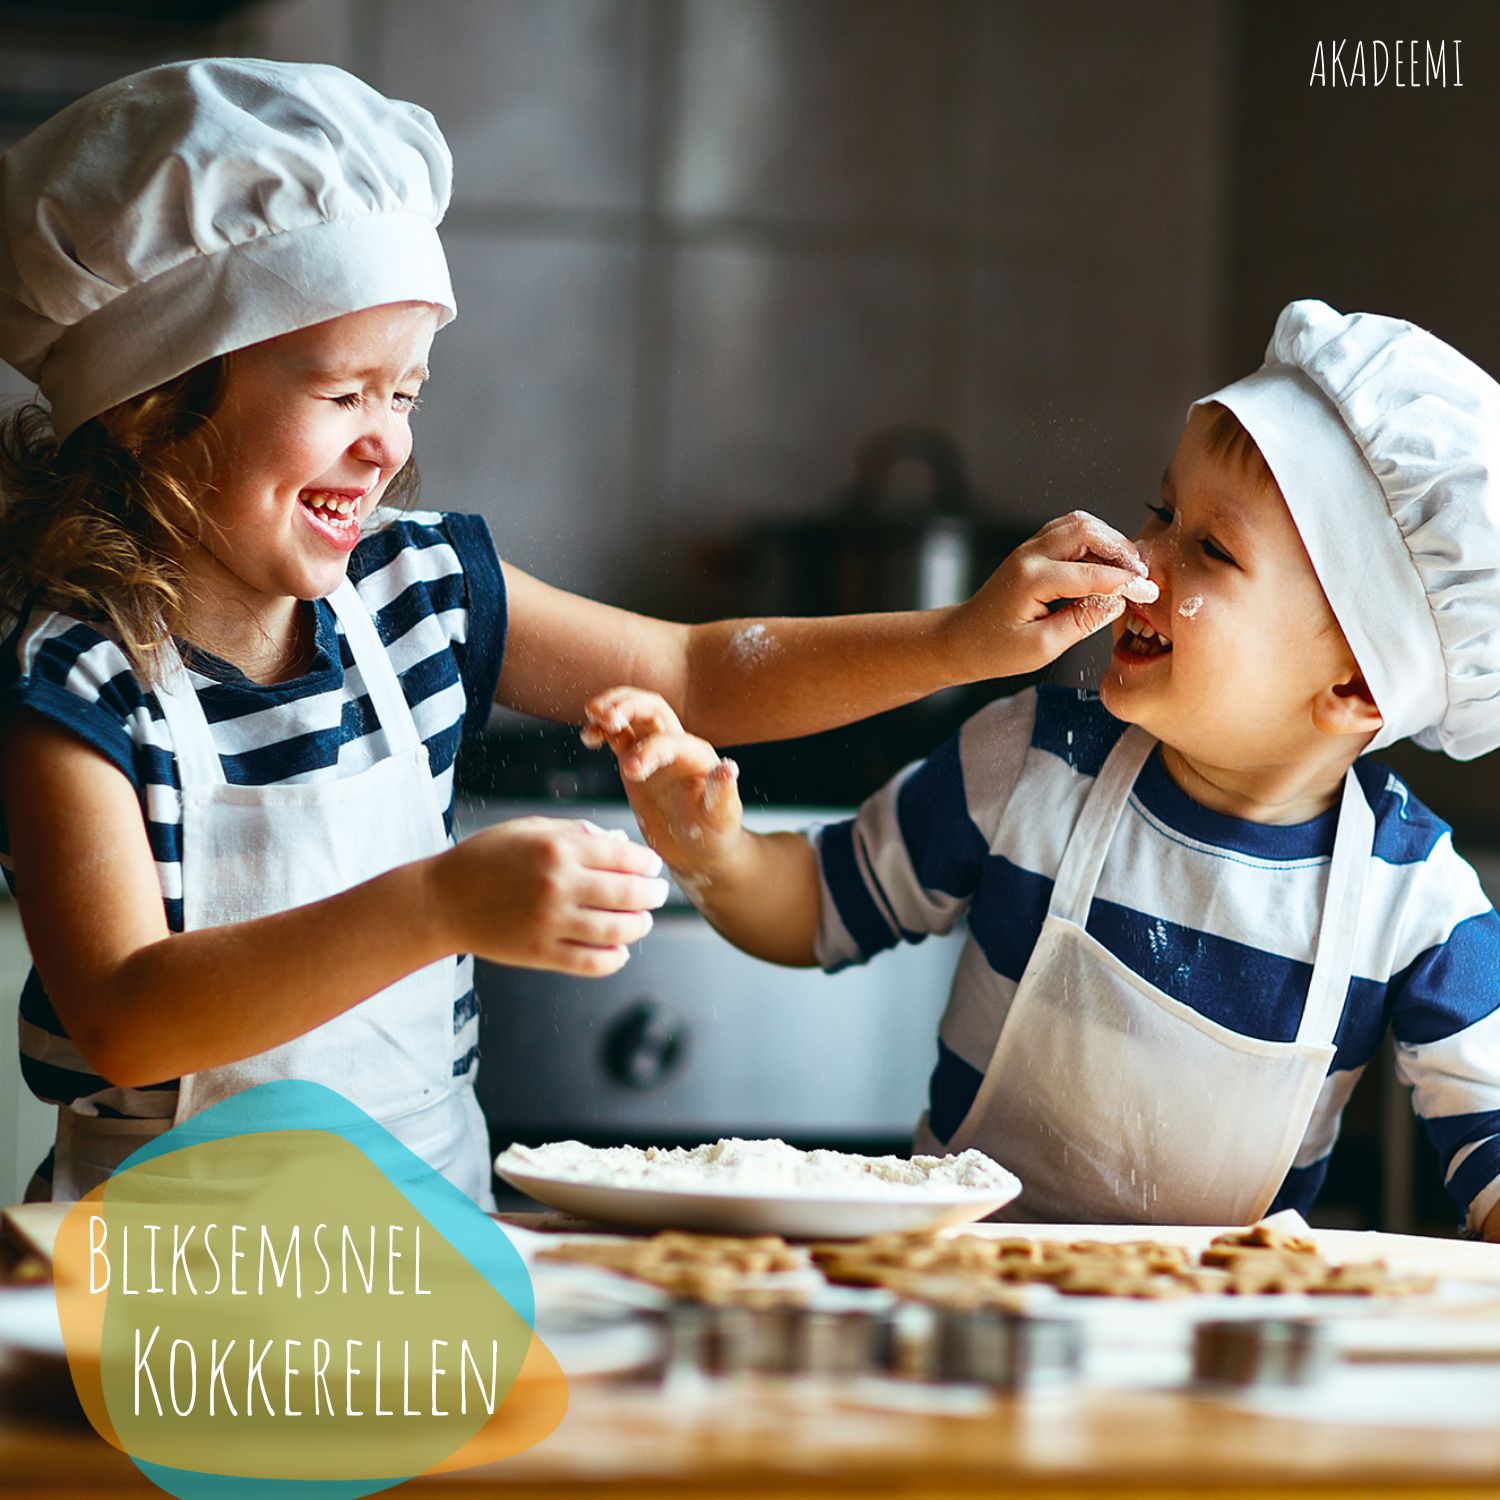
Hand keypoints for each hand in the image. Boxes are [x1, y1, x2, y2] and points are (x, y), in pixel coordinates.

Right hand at [434, 817, 669, 976]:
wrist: (441, 900)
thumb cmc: (487, 858)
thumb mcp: (529, 829)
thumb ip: (576, 833)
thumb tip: (620, 844)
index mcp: (558, 849)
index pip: (624, 858)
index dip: (647, 864)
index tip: (652, 867)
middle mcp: (558, 885)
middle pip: (628, 894)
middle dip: (653, 895)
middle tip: (658, 894)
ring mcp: (550, 922)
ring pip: (617, 930)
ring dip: (639, 926)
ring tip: (643, 921)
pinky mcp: (540, 953)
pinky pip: (592, 962)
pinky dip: (614, 958)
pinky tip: (619, 950)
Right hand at [581, 688, 745, 880]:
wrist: (699, 848)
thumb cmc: (714, 833)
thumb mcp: (721, 817)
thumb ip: (723, 792)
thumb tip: (728, 768)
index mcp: (697, 756)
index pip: (670, 740)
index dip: (649, 750)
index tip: (630, 771)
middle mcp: (677, 745)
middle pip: (651, 707)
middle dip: (628, 706)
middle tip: (605, 717)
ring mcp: (654, 750)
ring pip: (632, 714)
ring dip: (612, 708)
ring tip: (592, 715)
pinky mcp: (636, 760)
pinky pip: (617, 735)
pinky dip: (602, 729)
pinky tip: (588, 736)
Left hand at [943, 510, 1157, 679]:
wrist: (961, 640)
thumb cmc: (994, 649)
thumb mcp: (1042, 647)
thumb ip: (1081, 622)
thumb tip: (1116, 602)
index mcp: (1032, 580)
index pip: (1092, 573)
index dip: (1126, 582)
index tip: (1149, 591)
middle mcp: (1030, 555)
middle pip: (1087, 530)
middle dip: (1121, 549)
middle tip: (1141, 574)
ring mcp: (1029, 548)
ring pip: (1079, 524)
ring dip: (1108, 540)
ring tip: (1127, 568)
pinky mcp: (1032, 550)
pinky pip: (1069, 531)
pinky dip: (1093, 540)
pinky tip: (1106, 563)